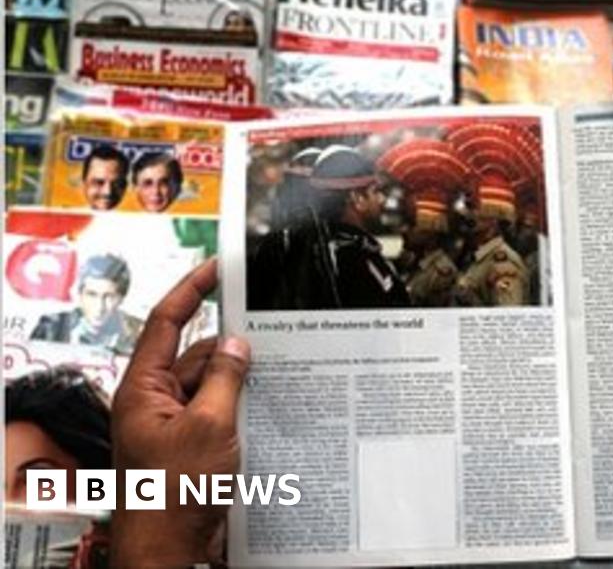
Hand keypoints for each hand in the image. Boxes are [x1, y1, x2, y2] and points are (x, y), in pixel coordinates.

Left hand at [110, 259, 250, 567]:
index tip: (217, 268)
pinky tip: (266, 409)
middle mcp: (154, 403)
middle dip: (230, 348)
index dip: (191, 291)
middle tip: (269, 336)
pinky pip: (219, 412)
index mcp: (143, 390)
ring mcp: (173, 426)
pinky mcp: (192, 446)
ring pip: (212, 384)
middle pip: (195, 355)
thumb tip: (237, 345)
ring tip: (272, 380)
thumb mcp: (209, 427)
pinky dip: (240, 407)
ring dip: (239, 381)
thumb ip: (225, 379)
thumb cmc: (171, 497)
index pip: (166, 323)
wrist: (169, 550)